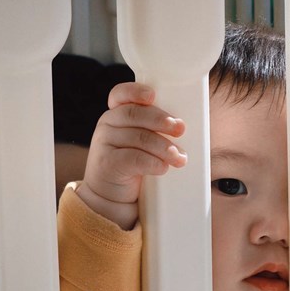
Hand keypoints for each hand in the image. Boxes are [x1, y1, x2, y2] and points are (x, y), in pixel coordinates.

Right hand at [77, 82, 186, 229]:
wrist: (113, 199)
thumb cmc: (135, 167)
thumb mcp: (143, 144)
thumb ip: (156, 131)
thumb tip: (185, 127)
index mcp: (118, 114)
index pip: (121, 94)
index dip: (136, 91)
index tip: (153, 96)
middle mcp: (108, 124)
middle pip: (135, 114)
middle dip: (161, 120)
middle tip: (180, 129)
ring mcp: (104, 144)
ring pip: (138, 138)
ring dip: (163, 147)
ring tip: (179, 158)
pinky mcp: (106, 164)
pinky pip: (132, 158)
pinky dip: (152, 163)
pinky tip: (163, 168)